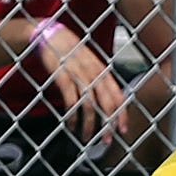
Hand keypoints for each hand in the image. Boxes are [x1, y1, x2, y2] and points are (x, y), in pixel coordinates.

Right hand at [33, 22, 127, 144]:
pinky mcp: (63, 76)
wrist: (52, 35)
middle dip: (108, 125)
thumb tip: (108, 101)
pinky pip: (71, 101)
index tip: (122, 130)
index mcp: (102, 70)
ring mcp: (78, 74)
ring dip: (89, 125)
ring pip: (89, 105)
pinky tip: (71, 125)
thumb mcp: (90, 63)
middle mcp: (93, 73)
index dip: (122, 114)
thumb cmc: (72, 51)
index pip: (118, 95)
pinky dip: (72, 116)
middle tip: (106, 141)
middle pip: (106, 103)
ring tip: (86, 137)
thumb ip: (99, 79)